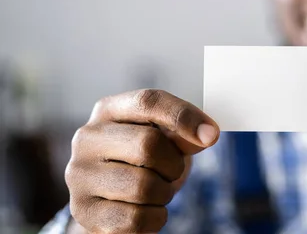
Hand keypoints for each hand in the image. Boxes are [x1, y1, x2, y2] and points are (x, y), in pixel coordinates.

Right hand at [65, 89, 219, 232]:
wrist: (110, 200)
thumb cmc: (142, 162)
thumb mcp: (166, 140)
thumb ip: (184, 133)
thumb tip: (206, 135)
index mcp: (109, 110)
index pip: (149, 102)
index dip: (184, 116)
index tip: (212, 135)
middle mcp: (87, 137)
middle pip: (148, 144)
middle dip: (173, 164)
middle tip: (172, 171)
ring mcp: (79, 174)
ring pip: (143, 186)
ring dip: (164, 193)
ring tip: (156, 191)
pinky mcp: (82, 211)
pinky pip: (135, 219)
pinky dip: (155, 218)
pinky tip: (147, 212)